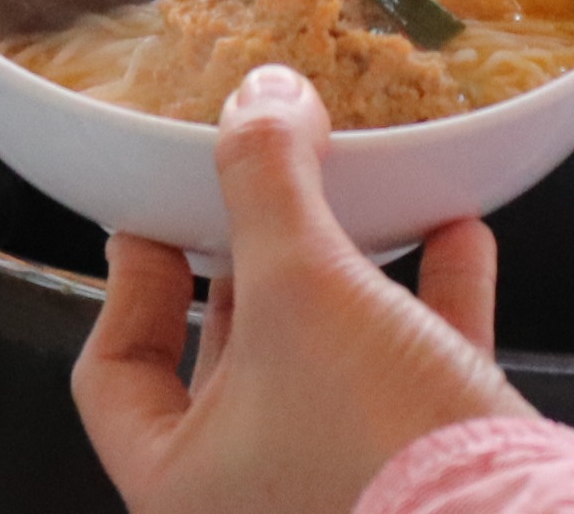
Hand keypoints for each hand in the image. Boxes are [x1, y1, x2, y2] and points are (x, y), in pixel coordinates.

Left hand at [75, 67, 534, 513]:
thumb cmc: (369, 440)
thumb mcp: (300, 284)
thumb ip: (267, 183)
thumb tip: (257, 99)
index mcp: (181, 479)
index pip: (114, 375)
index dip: (131, 285)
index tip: (157, 217)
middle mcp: (252, 496)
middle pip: (229, 356)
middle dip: (253, 265)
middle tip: (260, 191)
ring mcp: (340, 486)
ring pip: (328, 360)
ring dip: (351, 271)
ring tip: (363, 197)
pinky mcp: (423, 473)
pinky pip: (418, 371)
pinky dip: (435, 299)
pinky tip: (459, 231)